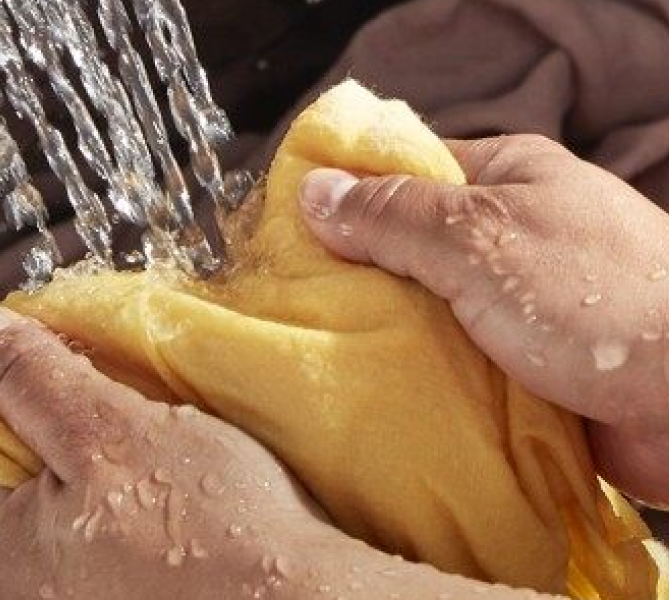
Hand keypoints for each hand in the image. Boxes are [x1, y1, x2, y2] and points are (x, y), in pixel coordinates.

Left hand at [0, 305, 325, 599]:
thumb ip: (33, 381)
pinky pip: (105, 515)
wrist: (298, 599)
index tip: (47, 347)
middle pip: (13, 466)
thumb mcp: (109, 432)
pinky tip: (166, 460)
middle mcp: (25, 584)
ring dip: (97, 440)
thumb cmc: (204, 521)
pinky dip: (126, 475)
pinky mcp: (127, 588)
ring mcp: (78, 590)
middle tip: (105, 373)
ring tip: (141, 410)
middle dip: (53, 408)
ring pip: (66, 487)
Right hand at [299, 134, 668, 507]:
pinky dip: (418, 367)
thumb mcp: (479, 240)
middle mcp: (509, 232)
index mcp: (506, 177)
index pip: (406, 169)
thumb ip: (393, 216)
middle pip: (409, 242)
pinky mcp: (519, 358)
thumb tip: (315, 193)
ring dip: (387, 327)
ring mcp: (514, 297)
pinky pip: (449, 354)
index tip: (292, 227)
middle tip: (300, 297)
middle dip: (360, 271)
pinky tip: (378, 380)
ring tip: (328, 343)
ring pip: (426, 304)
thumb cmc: (599, 300)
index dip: (348, 194)